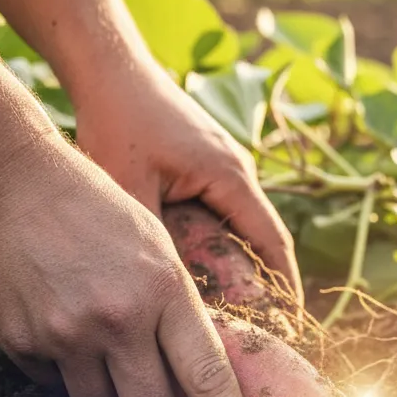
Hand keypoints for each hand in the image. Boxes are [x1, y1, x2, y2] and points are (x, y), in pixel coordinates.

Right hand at [0, 141, 259, 396]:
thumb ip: (178, 313)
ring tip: (109, 368)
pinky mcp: (20, 342)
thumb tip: (197, 380)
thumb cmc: (100, 212)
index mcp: (165, 291)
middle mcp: (118, 319)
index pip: (207, 378)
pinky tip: (62, 334)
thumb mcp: (159, 250)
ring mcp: (65, 334)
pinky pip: (52, 387)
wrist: (13, 184)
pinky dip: (64, 376)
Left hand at [72, 57, 301, 302]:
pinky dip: (222, 243)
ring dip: (243, 263)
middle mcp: (236, 172)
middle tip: (263, 328)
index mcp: (231, 177)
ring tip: (236, 309)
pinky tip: (203, 269)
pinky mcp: (203, 165)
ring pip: (243, 226)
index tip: (289, 326)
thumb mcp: (129, 186)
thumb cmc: (117, 119)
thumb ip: (150, 236)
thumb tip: (162, 292)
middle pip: (264, 237)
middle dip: (268, 282)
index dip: (284, 286)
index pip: (273, 242)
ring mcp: (221, 167)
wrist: (107, 67)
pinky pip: (224, 212)